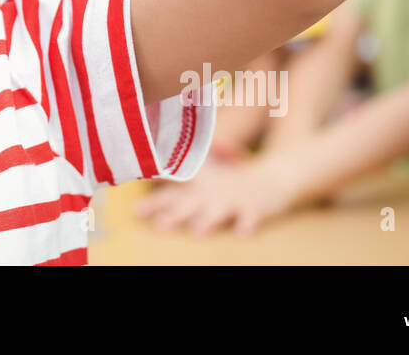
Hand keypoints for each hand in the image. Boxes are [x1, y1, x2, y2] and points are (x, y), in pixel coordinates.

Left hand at [132, 154, 296, 235]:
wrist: (272, 177)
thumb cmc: (230, 182)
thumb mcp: (203, 179)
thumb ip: (176, 188)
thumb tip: (140, 196)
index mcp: (197, 186)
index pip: (170, 193)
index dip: (153, 201)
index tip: (136, 209)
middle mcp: (212, 191)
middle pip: (190, 203)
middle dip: (175, 214)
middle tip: (159, 226)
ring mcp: (233, 198)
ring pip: (219, 210)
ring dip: (208, 219)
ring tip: (197, 230)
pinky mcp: (255, 207)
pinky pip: (252, 216)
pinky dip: (248, 223)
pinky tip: (243, 232)